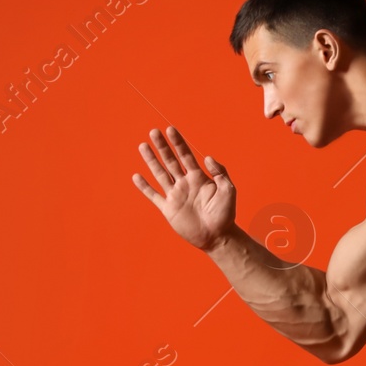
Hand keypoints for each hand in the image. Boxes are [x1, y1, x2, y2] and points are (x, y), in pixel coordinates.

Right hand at [131, 125, 235, 251]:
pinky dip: (145, 187)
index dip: (178, 143)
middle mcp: (184, 183)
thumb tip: (207, 157)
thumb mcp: (229, 190)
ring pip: (160, 174)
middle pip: (170, 161)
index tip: (170, 129)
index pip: (185, 155)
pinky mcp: (168, 209)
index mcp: (198, 177)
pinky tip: (136, 176)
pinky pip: (154, 196)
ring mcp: (175, 195)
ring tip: (143, 146)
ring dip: (151, 160)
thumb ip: (220, 173)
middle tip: (154, 131)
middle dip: (162, 146)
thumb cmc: (225, 214)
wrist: (218, 236)